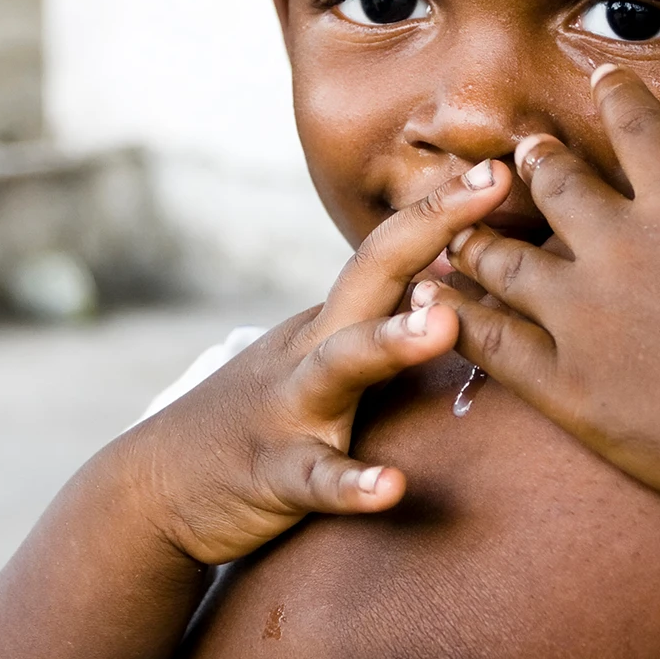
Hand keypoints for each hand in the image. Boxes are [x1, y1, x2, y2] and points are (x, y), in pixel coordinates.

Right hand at [120, 158, 512, 564]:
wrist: (156, 485)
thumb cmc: (259, 417)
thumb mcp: (314, 358)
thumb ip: (376, 322)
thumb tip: (458, 280)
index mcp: (331, 322)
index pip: (391, 251)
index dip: (444, 209)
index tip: (503, 169)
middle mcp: (312, 350)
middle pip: (371, 276)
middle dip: (431, 228)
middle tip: (492, 191)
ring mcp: (290, 409)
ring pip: (342, 366)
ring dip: (392, 341)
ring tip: (445, 325)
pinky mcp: (274, 474)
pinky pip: (317, 478)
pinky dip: (352, 483)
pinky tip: (391, 489)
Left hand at [435, 58, 659, 511]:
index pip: (638, 126)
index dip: (616, 97)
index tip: (599, 78)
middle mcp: (621, 248)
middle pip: (556, 184)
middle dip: (537, 163)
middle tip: (522, 153)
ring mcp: (583, 317)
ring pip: (506, 259)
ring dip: (480, 236)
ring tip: (459, 224)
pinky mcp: (564, 383)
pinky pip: (494, 341)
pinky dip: (460, 316)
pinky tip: (436, 302)